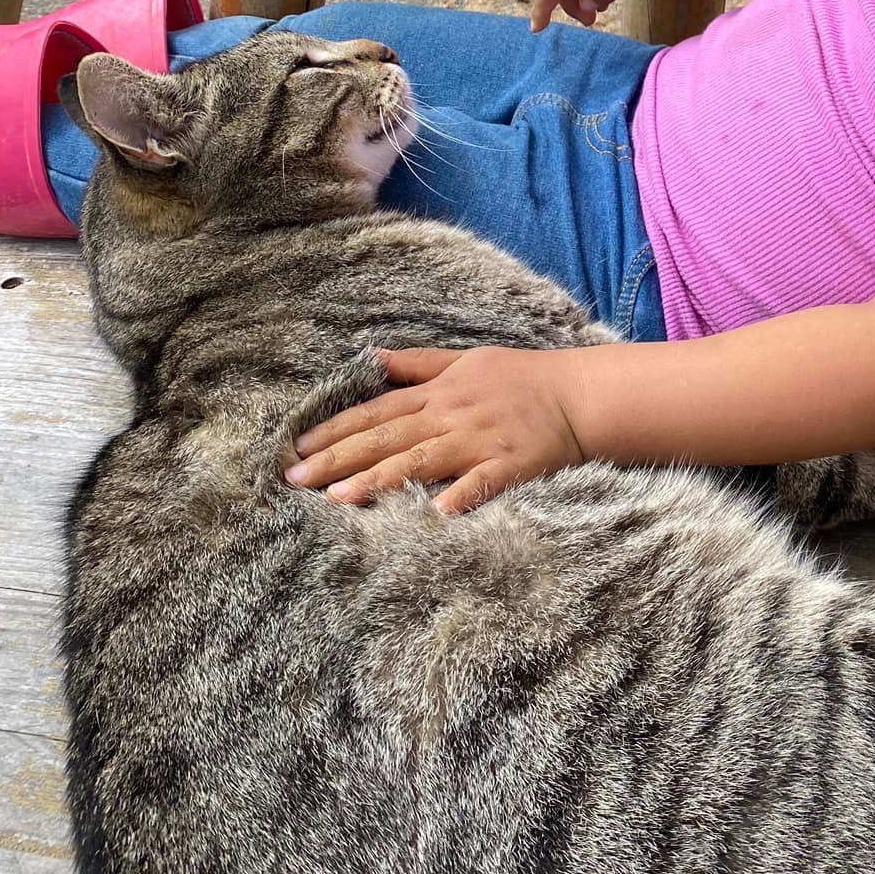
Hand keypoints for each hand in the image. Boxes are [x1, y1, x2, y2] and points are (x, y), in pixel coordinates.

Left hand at [286, 346, 586, 514]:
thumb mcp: (467, 360)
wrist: (579, 396)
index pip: (376, 411)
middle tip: (295, 479)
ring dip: (378, 479)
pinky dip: (459, 496)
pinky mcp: (510, 465)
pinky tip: (433, 515)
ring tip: (338, 497)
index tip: (298, 448)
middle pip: (386, 438)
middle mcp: (451, 416)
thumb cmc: (522, 379)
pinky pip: (480, 483)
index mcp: (439, 393)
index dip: (335, 430)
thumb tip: (372, 358)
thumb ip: (419, 364)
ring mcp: (479, 441)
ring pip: (419, 461)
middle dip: (337, 458)